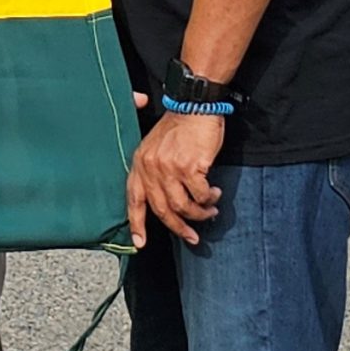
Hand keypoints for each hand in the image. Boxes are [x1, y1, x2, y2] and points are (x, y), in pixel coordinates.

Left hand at [125, 104, 223, 249]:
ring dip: (199, 214)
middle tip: (193, 237)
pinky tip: (215, 195)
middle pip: (161, 210)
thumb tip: (163, 200)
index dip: (136, 223)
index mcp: (139, 164)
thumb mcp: (154, 146)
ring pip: (183, 206)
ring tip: (210, 211)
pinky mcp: (188, 167)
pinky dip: (210, 199)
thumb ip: (154, 170)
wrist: (193, 106)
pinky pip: (200, 195)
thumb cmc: (178, 128)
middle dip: (179, 228)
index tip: (140, 244)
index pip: (134, 199)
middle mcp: (150, 168)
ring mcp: (168, 168)